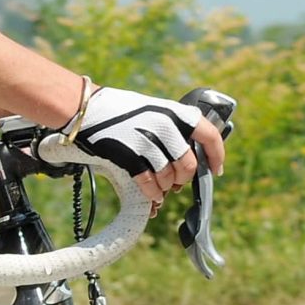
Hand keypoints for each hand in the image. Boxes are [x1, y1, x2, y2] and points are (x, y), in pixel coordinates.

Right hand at [71, 85, 230, 205]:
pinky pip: (149, 183)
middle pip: (188, 165)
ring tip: (160, 189)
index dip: (216, 156)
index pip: (209, 135)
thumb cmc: (121, 110)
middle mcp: (165, 126)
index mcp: (175, 112)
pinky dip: (153, 193)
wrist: (88, 109)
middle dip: (183, 180)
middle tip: (176, 183)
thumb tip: (189, 155)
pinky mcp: (130, 156)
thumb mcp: (154, 109)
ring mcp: (148, 141)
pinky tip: (153, 195)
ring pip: (169, 177)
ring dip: (166, 188)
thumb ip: (174, 127)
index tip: (216, 170)